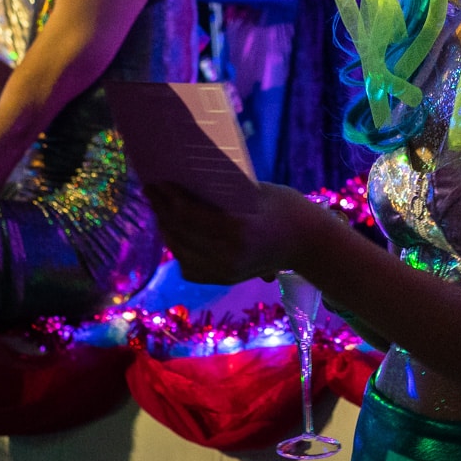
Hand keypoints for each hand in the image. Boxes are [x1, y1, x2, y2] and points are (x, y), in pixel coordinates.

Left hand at [145, 180, 318, 284]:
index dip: (170, 198)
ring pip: (180, 251)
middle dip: (162, 210)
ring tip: (159, 208)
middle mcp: (229, 256)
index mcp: (238, 230)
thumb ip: (223, 192)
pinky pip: (189, 267)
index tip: (158, 181)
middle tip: (150, 190)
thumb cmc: (286, 208)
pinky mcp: (225, 279)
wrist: (310, 244)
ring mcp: (226, 272)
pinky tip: (174, 233)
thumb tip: (185, 180)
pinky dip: (179, 250)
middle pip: (181, 233)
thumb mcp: (256, 192)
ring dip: (167, 229)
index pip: (190, 215)